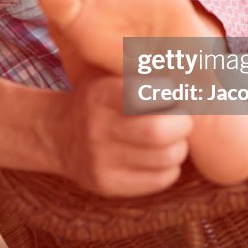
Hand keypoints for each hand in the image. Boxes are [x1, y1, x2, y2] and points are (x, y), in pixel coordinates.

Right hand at [56, 66, 192, 196]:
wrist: (58, 135)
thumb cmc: (99, 97)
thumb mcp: (107, 72)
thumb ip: (139, 66)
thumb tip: (188, 61)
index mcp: (99, 95)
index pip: (143, 93)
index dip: (169, 92)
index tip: (173, 91)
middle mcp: (96, 129)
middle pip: (158, 130)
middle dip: (182, 122)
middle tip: (182, 116)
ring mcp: (100, 161)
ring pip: (166, 157)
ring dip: (180, 145)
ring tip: (173, 136)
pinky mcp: (108, 186)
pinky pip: (160, 179)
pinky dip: (172, 166)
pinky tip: (161, 154)